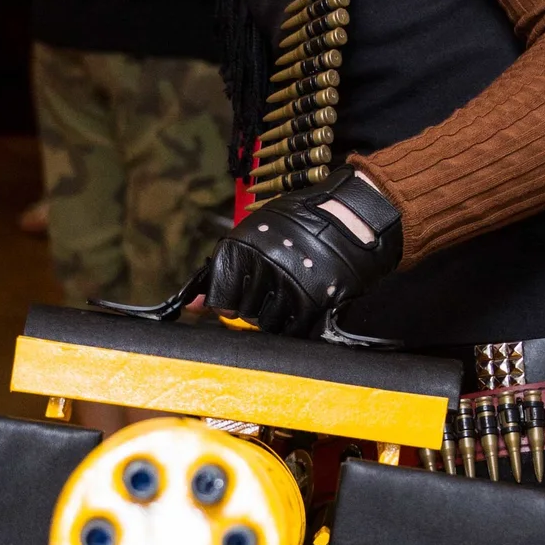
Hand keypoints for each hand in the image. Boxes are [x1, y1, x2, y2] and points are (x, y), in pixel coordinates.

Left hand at [206, 166, 402, 336]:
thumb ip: (222, 272)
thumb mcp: (255, 234)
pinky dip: (296, 323)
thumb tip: (193, 307)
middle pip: (244, 314)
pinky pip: (294, 329)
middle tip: (273, 289)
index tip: (240, 297)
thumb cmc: (299, 223)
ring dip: (276, 316)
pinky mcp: (315, 300)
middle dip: (255, 308)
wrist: (352, 215)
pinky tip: (303, 304)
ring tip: (290, 293)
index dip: (230, 301)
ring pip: (268, 324)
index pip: (220, 299)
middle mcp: (262, 267)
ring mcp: (289, 285)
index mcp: (242, 248)